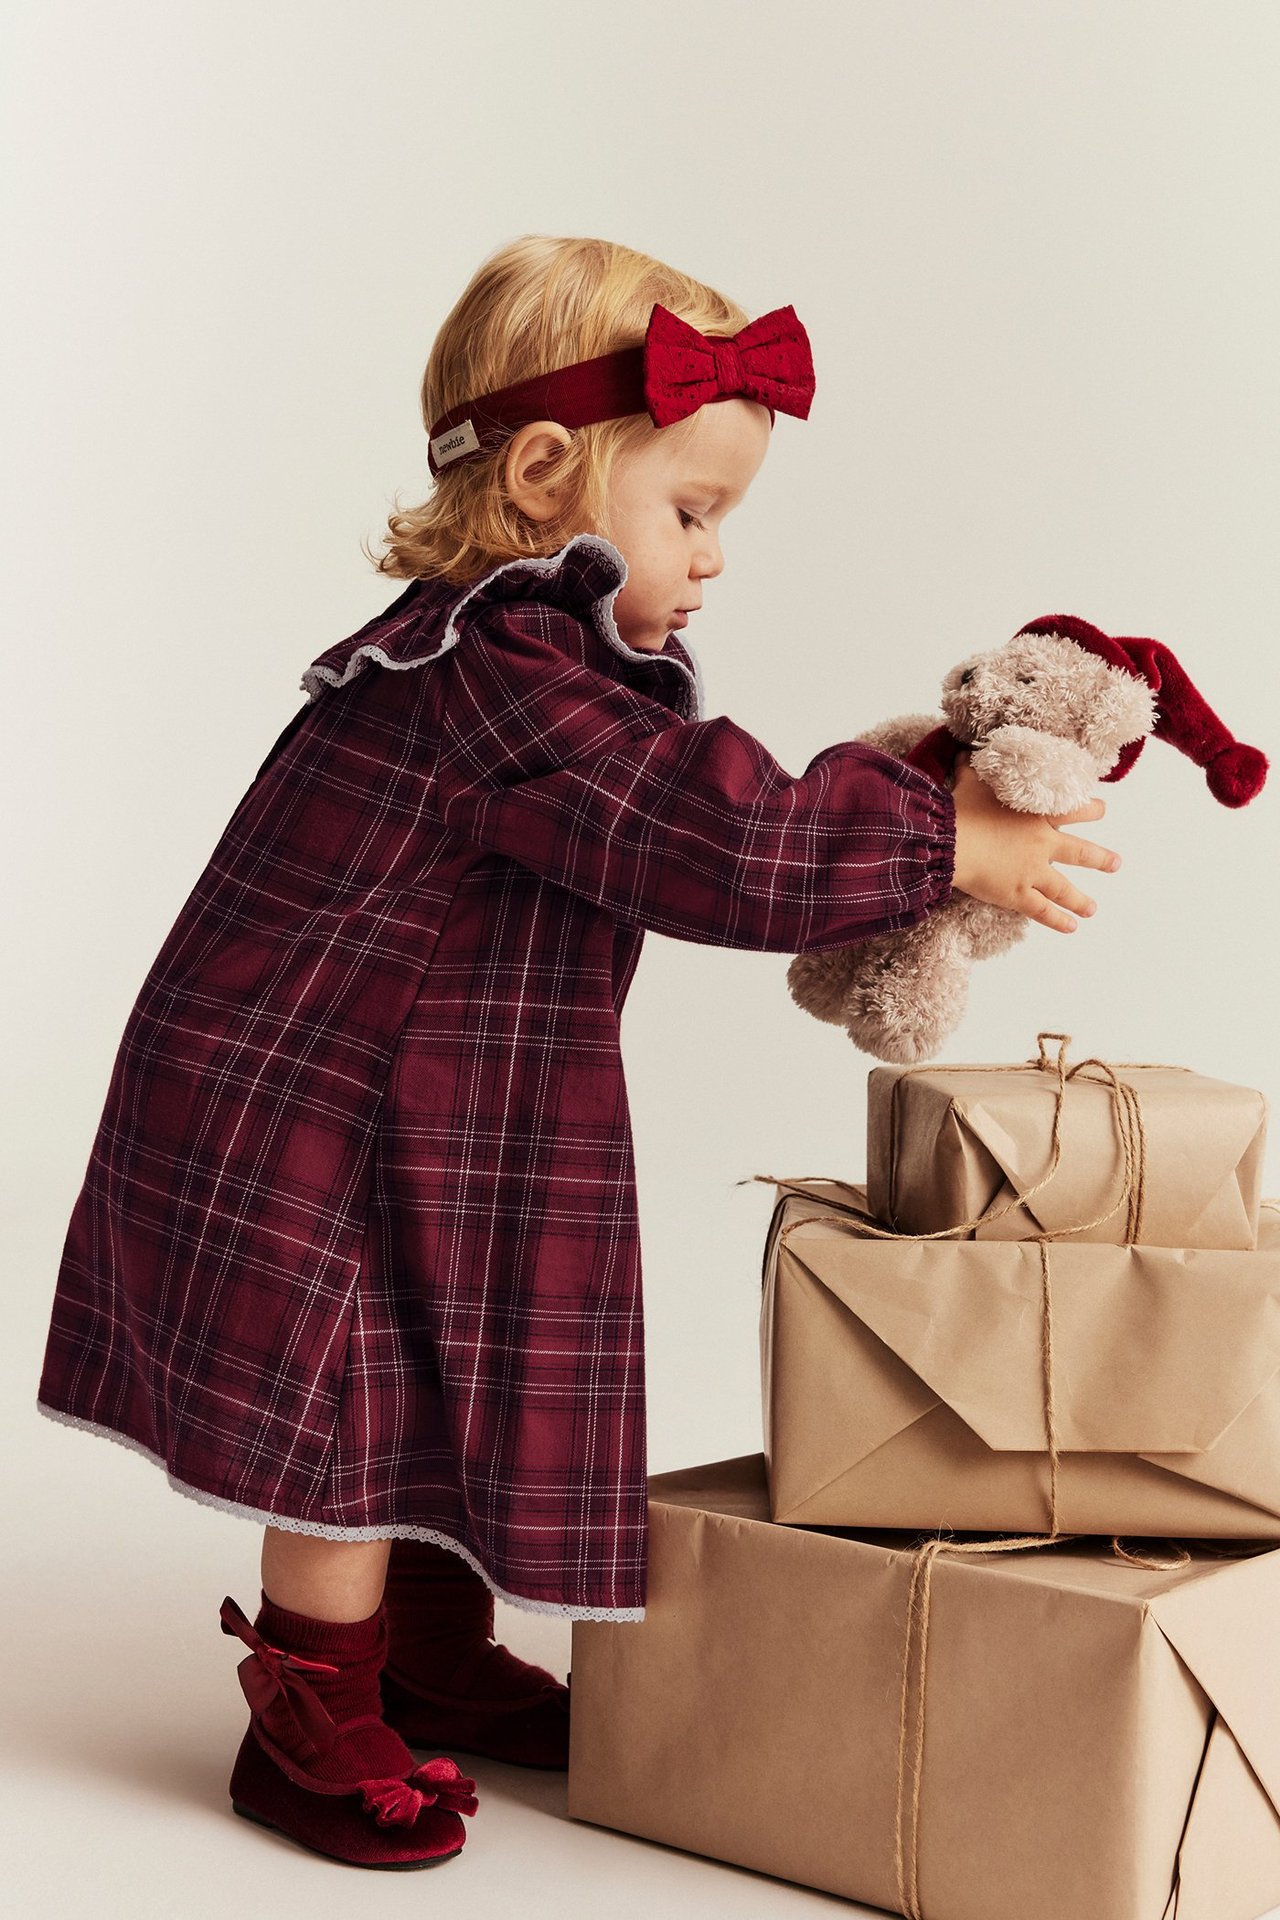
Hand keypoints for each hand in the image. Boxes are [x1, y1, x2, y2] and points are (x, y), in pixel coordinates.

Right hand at [949, 758, 1120, 932]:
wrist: (950, 840)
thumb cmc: (960, 808)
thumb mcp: (969, 781)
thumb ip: (971, 769)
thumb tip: (963, 752)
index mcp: (1035, 815)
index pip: (1071, 810)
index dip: (1089, 809)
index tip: (1102, 810)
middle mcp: (1041, 844)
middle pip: (1079, 852)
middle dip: (1100, 858)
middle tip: (1115, 863)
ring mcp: (1032, 872)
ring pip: (1064, 889)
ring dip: (1081, 900)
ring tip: (1092, 908)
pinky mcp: (1017, 894)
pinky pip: (1042, 910)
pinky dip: (1057, 920)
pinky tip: (1071, 927)